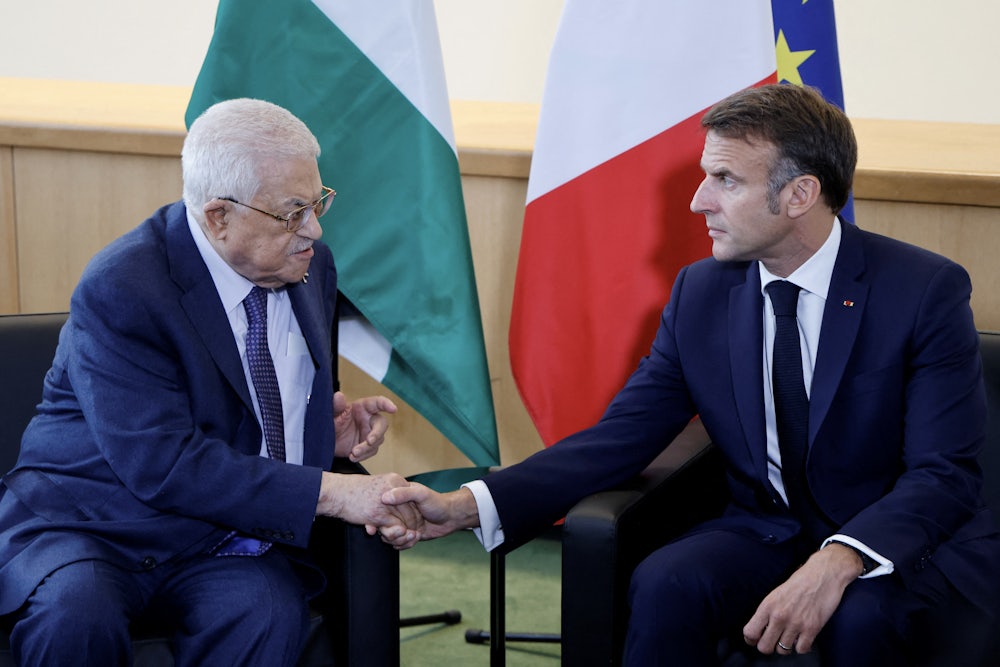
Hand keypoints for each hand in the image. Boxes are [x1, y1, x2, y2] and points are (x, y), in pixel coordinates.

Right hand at [316, 471, 421, 548]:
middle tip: (412, 533)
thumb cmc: (354, 490)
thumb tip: (400, 504)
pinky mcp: (378, 514)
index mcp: (395, 480)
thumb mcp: (377, 485)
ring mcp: (386, 502)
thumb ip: (390, 493)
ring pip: (405, 521)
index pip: (413, 498)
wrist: (336, 492)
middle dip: (413, 524)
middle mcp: (394, 489)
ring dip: (405, 532)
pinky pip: (395, 528)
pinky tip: (390, 537)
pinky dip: (395, 535)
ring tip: (404, 537)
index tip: (415, 521)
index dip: (415, 511)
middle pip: (412, 510)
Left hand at [333, 391, 397, 461]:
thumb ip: (336, 405)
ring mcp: (370, 433)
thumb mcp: (332, 414)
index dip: (386, 404)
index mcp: (363, 407)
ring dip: (366, 448)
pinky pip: (371, 451)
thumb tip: (339, 395)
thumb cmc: (331, 422)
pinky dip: (363, 456)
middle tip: (369, 441)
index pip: (378, 403)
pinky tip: (352, 457)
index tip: (393, 409)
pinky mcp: (368, 446)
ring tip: (353, 452)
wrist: (326, 441)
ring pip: (377, 441)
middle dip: (377, 433)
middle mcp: (369, 419)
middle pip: (382, 424)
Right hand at [382, 483, 479, 540]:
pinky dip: (406, 544)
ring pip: (389, 538)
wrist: (451, 517)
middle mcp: (396, 512)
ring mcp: (401, 524)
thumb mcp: (421, 494)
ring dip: (400, 540)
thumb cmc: (437, 502)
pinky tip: (416, 538)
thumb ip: (404, 494)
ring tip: (414, 535)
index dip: (376, 521)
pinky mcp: (407, 534)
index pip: (379, 512)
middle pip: (382, 527)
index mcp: (396, 499)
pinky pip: (398, 544)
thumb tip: (384, 497)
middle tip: (403, 532)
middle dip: (391, 534)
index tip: (377, 528)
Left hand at [743, 542, 862, 654]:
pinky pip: (801, 650)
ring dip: (785, 646)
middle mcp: (779, 616)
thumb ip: (768, 611)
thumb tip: (761, 629)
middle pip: (764, 647)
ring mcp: (796, 624)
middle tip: (773, 641)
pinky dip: (802, 647)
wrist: (823, 574)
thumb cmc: (800, 581)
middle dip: (768, 646)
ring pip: (782, 651)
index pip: (750, 632)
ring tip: (789, 638)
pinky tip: (803, 638)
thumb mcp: (776, 593)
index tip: (755, 640)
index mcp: (767, 605)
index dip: (751, 639)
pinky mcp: (812, 628)